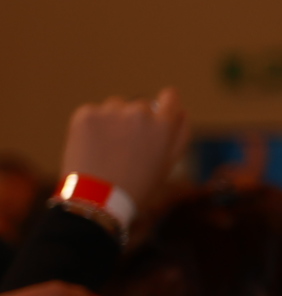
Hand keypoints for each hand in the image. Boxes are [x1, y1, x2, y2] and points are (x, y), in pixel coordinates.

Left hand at [60, 90, 188, 212]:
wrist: (96, 198)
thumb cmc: (137, 185)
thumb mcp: (168, 164)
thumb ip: (180, 135)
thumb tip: (182, 111)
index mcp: (163, 125)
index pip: (170, 97)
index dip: (165, 105)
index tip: (157, 116)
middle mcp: (139, 112)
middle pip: (140, 105)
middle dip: (136, 120)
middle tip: (127, 146)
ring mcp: (110, 112)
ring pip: (115, 107)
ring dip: (114, 120)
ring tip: (109, 148)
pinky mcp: (86, 114)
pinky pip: (94, 113)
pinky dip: (94, 126)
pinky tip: (94, 147)